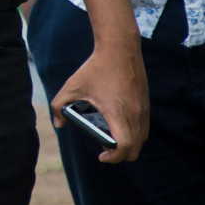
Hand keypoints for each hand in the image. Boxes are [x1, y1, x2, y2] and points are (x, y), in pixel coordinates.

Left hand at [49, 39, 148, 163]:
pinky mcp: (146, 102)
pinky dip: (135, 132)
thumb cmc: (96, 67)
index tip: (101, 155)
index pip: (124, 147)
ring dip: (129, 144)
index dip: (113, 158)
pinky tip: (121, 124)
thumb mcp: (72, 86)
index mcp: (118, 113)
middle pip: (135, 150)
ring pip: (142, 138)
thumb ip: (59, 105)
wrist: (120, 47)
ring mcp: (143, 108)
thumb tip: (58, 123)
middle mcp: (135, 113)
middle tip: (105, 148)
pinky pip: (144, 126)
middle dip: (120, 155)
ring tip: (113, 137)